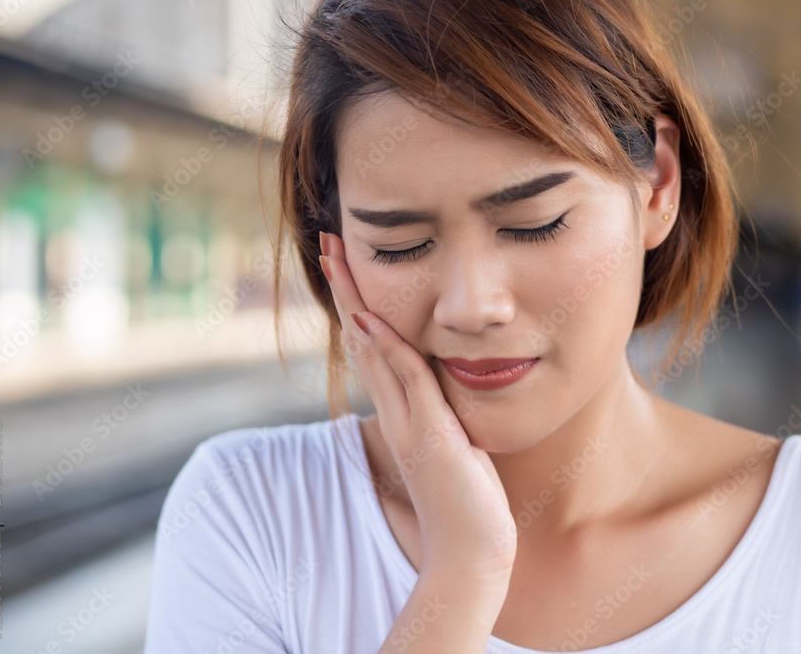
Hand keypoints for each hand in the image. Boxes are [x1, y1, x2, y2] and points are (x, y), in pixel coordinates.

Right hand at [319, 232, 516, 580]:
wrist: (471, 555)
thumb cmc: (468, 505)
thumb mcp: (455, 447)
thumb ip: (444, 418)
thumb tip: (449, 390)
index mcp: (402, 414)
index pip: (375, 349)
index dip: (361, 306)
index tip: (350, 268)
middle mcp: (397, 414)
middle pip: (363, 340)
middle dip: (347, 290)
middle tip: (329, 247)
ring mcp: (409, 425)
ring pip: (374, 351)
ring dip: (356, 303)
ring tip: (337, 261)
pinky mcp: (431, 438)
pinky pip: (408, 382)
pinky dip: (388, 348)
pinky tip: (370, 317)